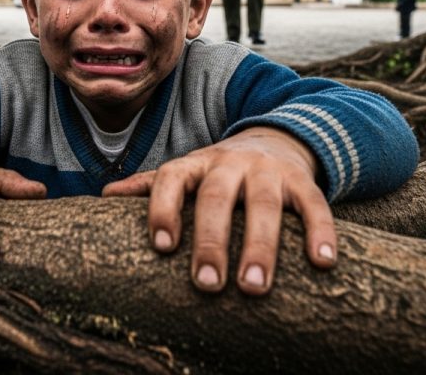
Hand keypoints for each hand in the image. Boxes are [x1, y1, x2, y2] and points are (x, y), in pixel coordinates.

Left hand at [103, 127, 335, 294]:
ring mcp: (267, 170)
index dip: (163, 208)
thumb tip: (104, 195)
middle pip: (217, 196)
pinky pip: (313, 203)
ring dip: (260, 246)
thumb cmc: (219, 170)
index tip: (161, 246)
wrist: (274, 137)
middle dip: (211, 240)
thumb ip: (150, 186)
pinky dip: (319, 231)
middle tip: (206, 284)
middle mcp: (229, 163)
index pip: (171, 178)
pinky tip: (322, 263)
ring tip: (254, 288)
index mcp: (195, 163)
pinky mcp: (301, 180)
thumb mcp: (186, 171)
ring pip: (263, 204)